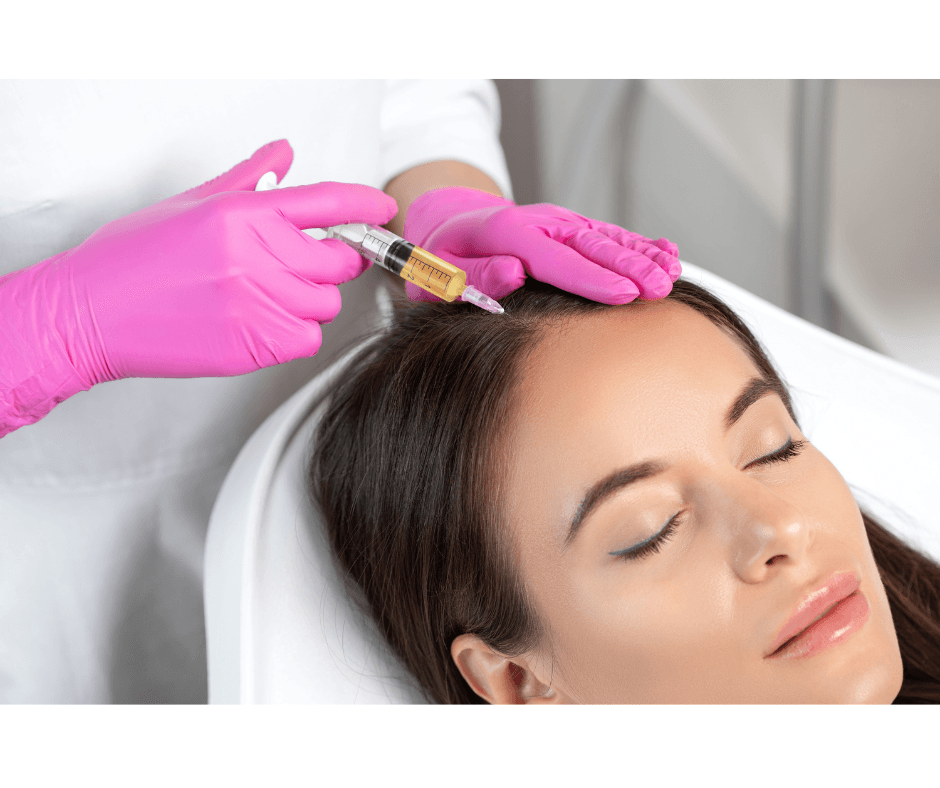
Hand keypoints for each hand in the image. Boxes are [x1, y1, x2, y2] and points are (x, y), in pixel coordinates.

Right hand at [10, 140, 397, 385]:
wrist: (91, 313)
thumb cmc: (134, 258)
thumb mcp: (191, 204)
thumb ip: (248, 181)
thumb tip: (284, 154)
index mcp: (242, 214)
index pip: (328, 204)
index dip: (366, 205)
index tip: (386, 210)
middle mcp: (255, 255)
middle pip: (340, 262)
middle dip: (335, 263)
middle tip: (305, 264)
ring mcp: (256, 302)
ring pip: (325, 304)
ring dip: (309, 301)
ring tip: (265, 296)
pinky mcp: (254, 344)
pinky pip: (307, 339)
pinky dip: (294, 333)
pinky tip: (259, 323)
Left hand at [402, 187, 679, 304]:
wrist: (452, 224)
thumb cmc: (445, 257)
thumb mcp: (440, 271)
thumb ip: (474, 275)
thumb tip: (513, 273)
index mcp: (507, 234)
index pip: (557, 260)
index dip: (593, 278)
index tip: (625, 295)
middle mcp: (542, 223)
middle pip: (592, 246)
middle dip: (630, 267)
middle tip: (660, 289)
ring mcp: (562, 223)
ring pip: (609, 237)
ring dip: (643, 255)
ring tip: (672, 273)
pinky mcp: (574, 228)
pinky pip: (611, 234)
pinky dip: (642, 244)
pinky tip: (669, 254)